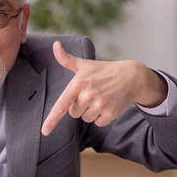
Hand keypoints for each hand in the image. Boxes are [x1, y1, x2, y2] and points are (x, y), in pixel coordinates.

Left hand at [41, 41, 166, 135]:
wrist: (132, 76)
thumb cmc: (103, 71)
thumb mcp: (84, 64)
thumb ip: (66, 59)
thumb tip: (55, 44)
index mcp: (78, 84)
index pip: (62, 105)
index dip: (52, 119)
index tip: (44, 132)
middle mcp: (87, 95)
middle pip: (73, 113)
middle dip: (80, 106)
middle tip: (92, 93)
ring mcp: (100, 105)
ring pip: (85, 118)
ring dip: (91, 111)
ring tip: (101, 98)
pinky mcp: (110, 114)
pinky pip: (98, 123)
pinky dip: (102, 117)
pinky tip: (108, 104)